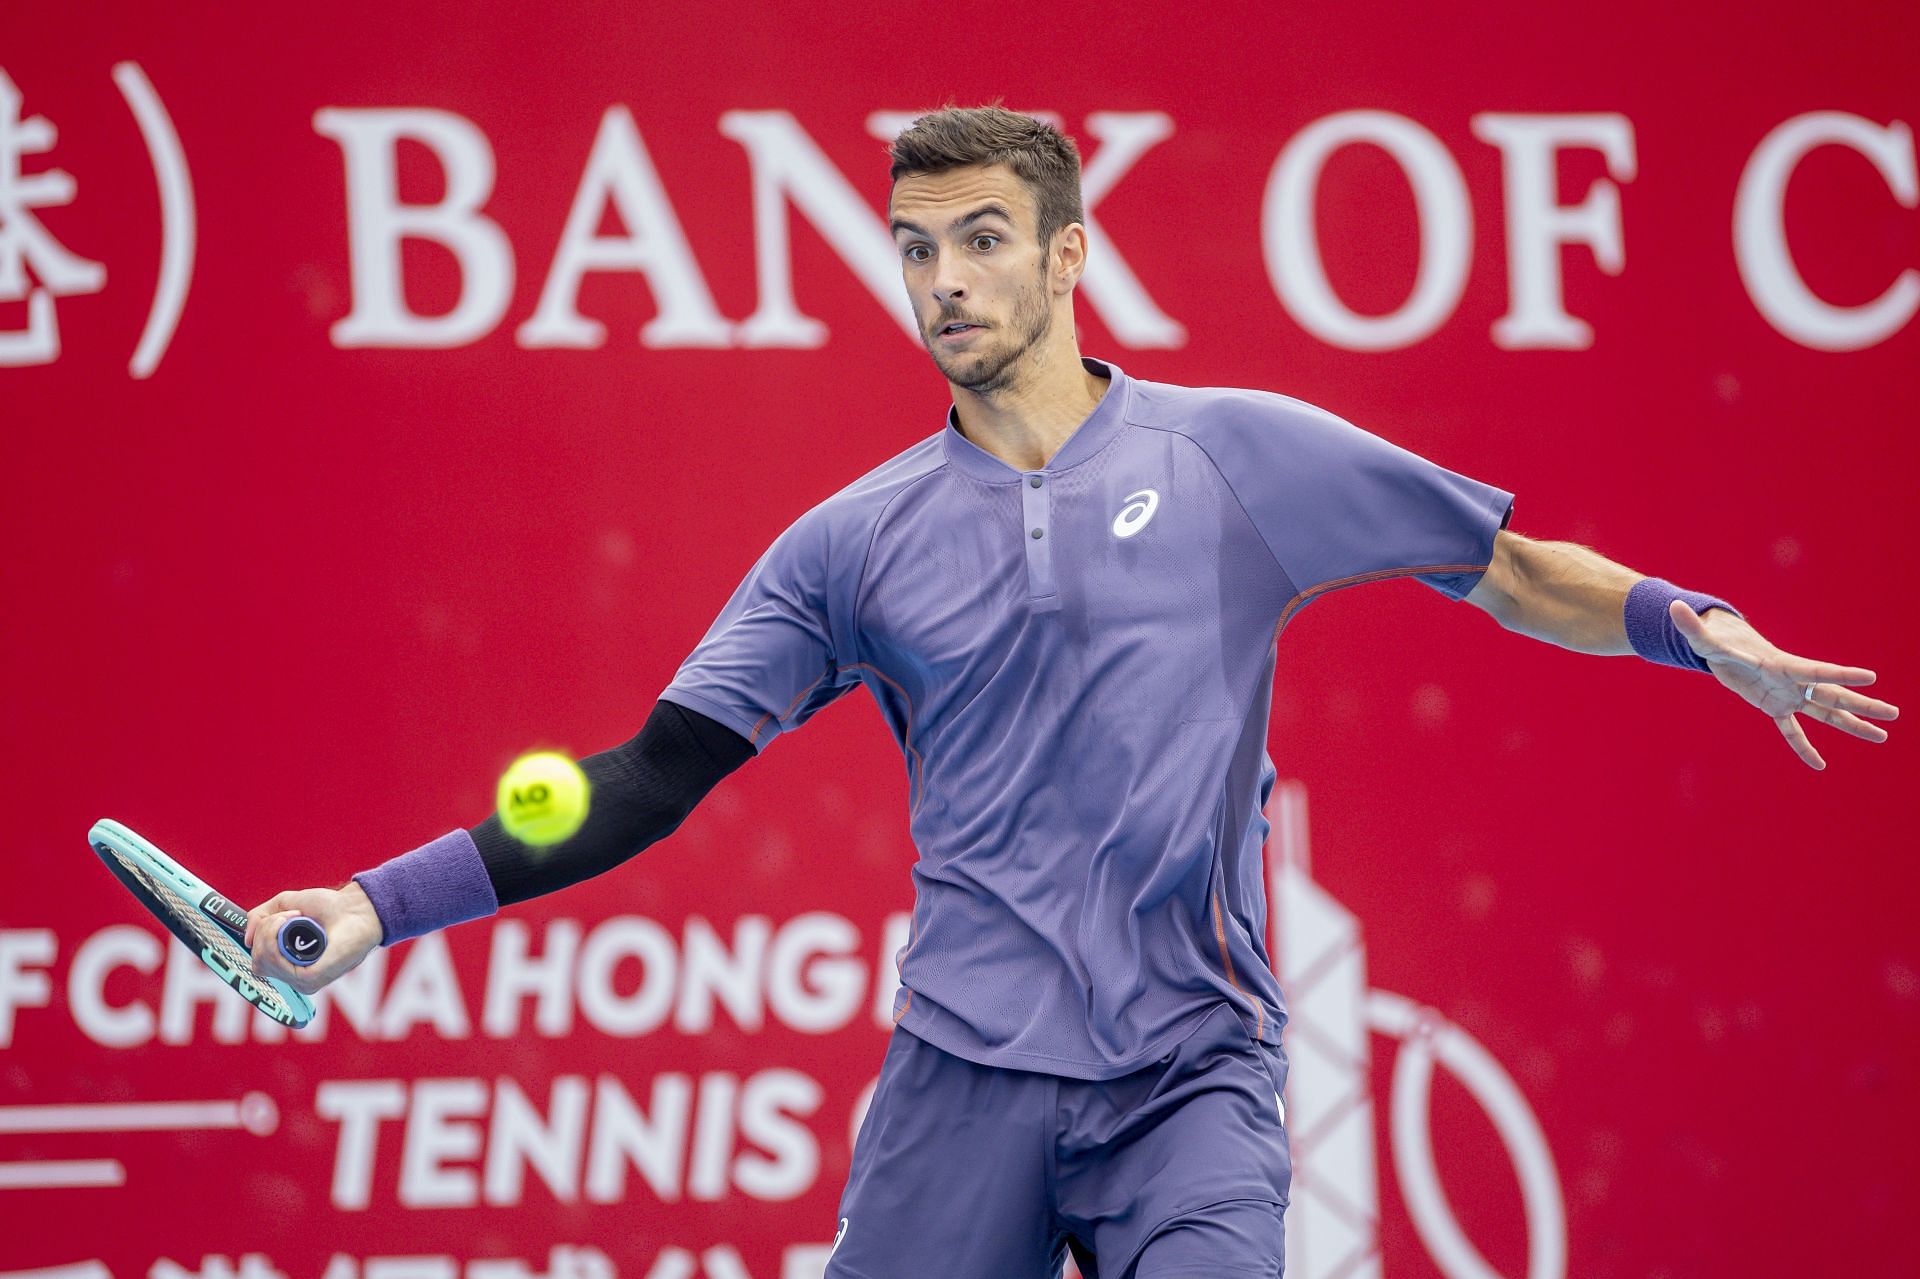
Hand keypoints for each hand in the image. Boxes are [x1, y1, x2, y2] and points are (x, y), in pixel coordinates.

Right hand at [243, 881, 384, 995]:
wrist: (358, 906)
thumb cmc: (328, 907)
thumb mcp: (285, 905)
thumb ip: (260, 917)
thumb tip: (246, 938)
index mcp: (290, 966)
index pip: (258, 965)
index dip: (258, 941)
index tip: (273, 921)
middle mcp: (296, 977)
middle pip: (258, 963)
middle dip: (265, 933)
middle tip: (288, 915)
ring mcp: (304, 981)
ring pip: (265, 963)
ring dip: (271, 931)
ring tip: (295, 917)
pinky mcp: (313, 978)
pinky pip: (279, 965)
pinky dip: (279, 937)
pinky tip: (296, 922)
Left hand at [1670, 601, 1899, 769]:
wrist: (1722, 648)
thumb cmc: (1715, 641)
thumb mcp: (1702, 639)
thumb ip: (1692, 626)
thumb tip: (1674, 606)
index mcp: (1781, 665)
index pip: (1816, 671)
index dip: (1841, 675)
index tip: (1871, 677)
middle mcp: (1791, 681)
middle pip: (1832, 695)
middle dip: (1862, 704)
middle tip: (1895, 714)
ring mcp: (1787, 695)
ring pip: (1825, 713)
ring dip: (1852, 724)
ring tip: (1883, 736)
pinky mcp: (1774, 707)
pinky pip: (1793, 731)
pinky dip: (1803, 747)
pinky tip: (1819, 765)